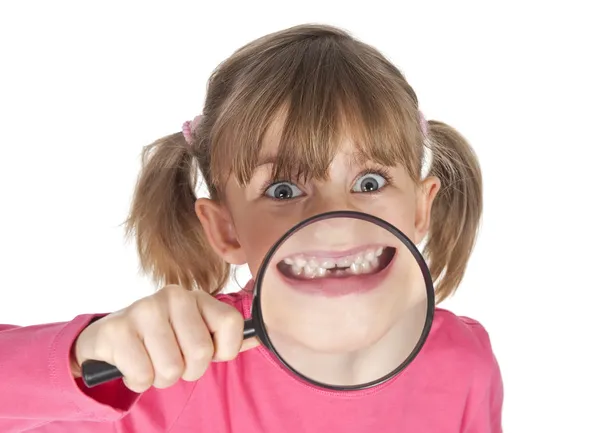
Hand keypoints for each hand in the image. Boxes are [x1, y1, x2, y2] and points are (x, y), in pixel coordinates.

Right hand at [72, 285, 257, 391]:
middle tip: (173, 360)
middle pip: (201, 354)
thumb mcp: (197, 331)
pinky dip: (139, 380)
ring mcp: (144, 309)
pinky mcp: (117, 329)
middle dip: (188, 370)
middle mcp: (174, 295)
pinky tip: (133, 362)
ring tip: (152, 360)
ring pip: (171, 369)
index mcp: (199, 296)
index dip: (221, 351)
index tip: (206, 350)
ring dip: (161, 377)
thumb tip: (262, 338)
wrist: (112, 336)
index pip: (232, 325)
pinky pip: (143, 376)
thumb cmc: (163, 338)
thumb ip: (228, 335)